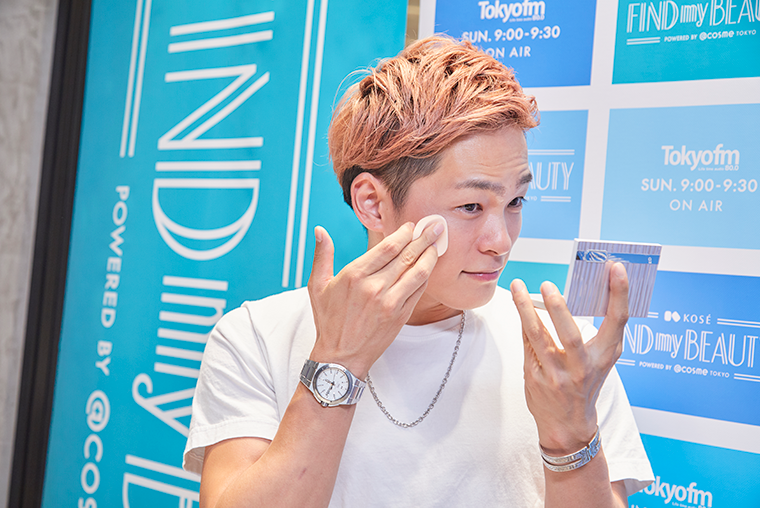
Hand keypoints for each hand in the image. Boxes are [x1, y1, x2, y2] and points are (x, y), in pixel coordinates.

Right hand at [307, 222, 443, 377]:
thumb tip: (320, 230)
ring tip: (436, 244)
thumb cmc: (329, 320)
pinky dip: (426, 276)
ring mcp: (389, 302)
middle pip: (406, 255)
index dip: (403, 234)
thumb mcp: (317, 286)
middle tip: (434, 227)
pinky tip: (429, 267)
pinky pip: (418, 290)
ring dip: (430, 255)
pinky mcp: (400, 315)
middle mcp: (374, 287)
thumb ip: (322, 255)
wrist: (340, 357)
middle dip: (423, 239)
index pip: (387, 247)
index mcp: (354, 275)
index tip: (411, 227)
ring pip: (417, 272)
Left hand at [510, 263, 629, 453]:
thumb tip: (579, 290)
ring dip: (525, 310)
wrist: (568, 426)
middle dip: (559, 309)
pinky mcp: (536, 378)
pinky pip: (527, 343)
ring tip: (518, 286)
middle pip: (571, 335)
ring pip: (538, 337)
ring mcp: (558, 375)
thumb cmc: (585, 383)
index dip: (619, 293)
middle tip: (548, 285)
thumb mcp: (599, 360)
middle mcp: (584, 367)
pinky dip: (524, 323)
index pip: (618, 321)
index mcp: (606, 356)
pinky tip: (519, 305)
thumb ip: (594, 331)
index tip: (615, 268)